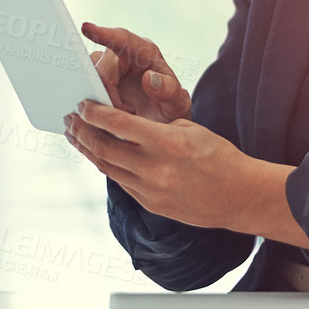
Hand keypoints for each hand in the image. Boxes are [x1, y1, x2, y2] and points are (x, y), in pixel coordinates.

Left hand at [62, 99, 253, 229]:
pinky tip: (99, 154)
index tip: (82, 104)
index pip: (118, 124)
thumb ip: (155, 127)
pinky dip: (106, 165)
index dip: (94, 113)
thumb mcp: (190, 129)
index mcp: (166, 143)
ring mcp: (150, 190)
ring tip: (75, 135)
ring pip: (106, 167)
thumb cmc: (218, 156)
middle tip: (70, 117)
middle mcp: (154, 168)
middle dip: (82, 130)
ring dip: (87, 149)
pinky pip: (120, 181)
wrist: (238, 196)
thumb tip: (124, 122)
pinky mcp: (150, 204)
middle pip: (104, 147)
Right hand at [81, 21, 189, 124]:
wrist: (163, 122)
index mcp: (143, 52)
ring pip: (89, 80)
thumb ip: (169, 91)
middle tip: (126, 112)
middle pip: (100, 69)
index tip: (86, 28)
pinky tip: (109, 116)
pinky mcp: (97, 82)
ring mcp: (107, 69)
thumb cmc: (171, 107)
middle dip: (107, 94)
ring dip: (99, 100)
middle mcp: (122, 56)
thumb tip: (149, 78)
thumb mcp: (178, 103)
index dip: (103, 34)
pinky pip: (85, 90)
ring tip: (122, 115)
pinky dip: (93, 105)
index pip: (122, 39)